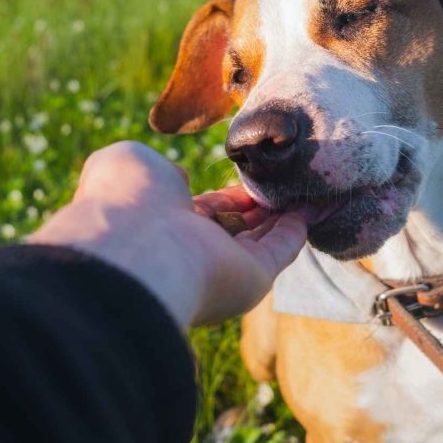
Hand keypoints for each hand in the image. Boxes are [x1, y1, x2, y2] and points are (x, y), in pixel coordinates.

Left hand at [30, 141, 306, 329]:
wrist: (134, 248)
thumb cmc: (125, 200)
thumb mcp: (130, 163)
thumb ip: (157, 169)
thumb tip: (183, 184)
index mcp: (160, 226)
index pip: (203, 212)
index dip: (228, 196)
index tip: (252, 176)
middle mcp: (192, 252)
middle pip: (237, 228)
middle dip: (263, 206)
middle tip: (290, 182)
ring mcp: (223, 268)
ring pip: (263, 238)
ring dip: (287, 215)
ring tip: (313, 188)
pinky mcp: (253, 279)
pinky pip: (281, 249)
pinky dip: (300, 227)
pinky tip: (317, 205)